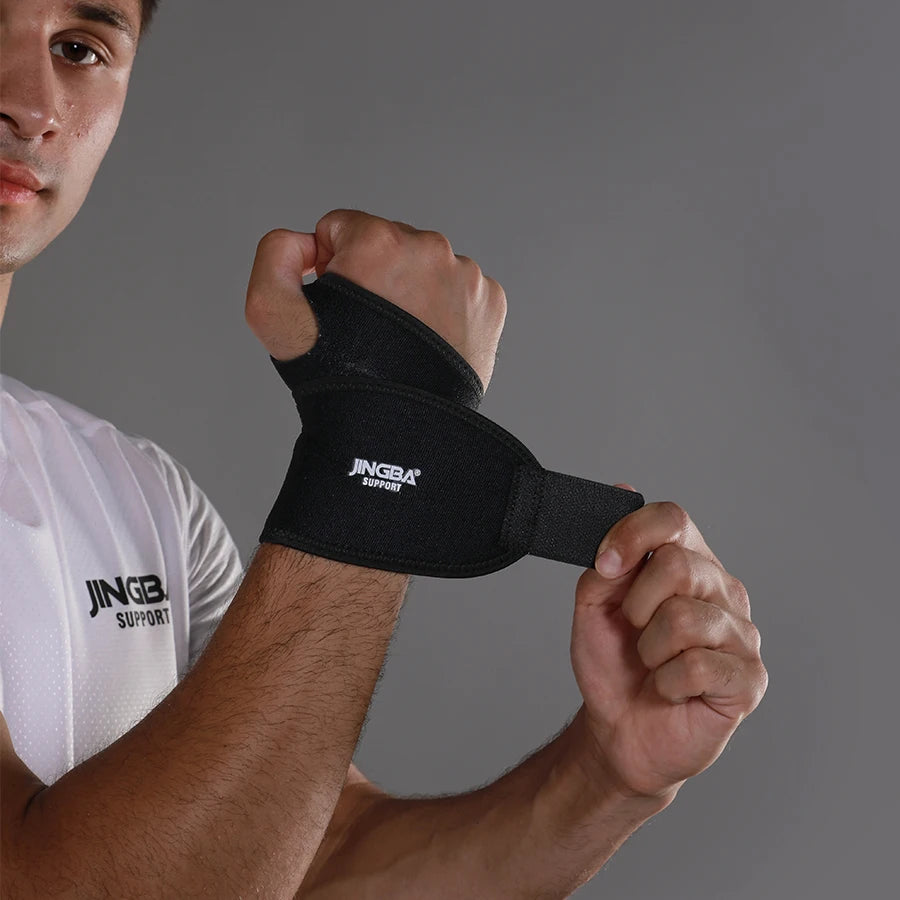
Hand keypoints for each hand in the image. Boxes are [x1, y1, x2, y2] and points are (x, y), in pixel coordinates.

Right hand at [244, 209, 506, 391]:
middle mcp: (429, 248)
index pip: (341, 228)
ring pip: (426, 267)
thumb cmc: (339, 378)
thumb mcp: (272, 314)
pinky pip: (459, 291)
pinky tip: (429, 343)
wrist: (398, 429)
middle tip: (370, 329)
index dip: (331, 266)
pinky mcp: (490, 302)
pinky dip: (445, 311)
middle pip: (388, 243)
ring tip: (401, 340)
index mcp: (378, 240)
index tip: (339, 304)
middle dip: (375, 276)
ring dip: (412, 292)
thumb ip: (273, 256)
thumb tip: (303, 241)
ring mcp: (466, 275)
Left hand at [569, 485, 767, 801]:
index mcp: (689, 564)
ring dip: (649, 650)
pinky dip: (668, 683)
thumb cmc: (614, 665)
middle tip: (633, 631)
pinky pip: (699, 666)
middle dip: (636, 605)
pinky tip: (672, 689)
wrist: (619, 729)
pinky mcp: (748, 679)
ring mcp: (741, 634)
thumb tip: (622, 494)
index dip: (633, 535)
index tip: (605, 564)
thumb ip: (607, 558)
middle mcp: (722, 591)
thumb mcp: (593, 604)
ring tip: (654, 664)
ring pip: (684, 619)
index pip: (673, 519)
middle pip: (680, 565)